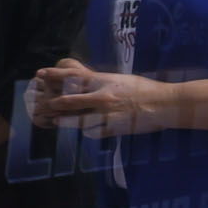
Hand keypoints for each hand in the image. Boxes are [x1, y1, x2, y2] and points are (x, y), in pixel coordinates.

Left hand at [32, 61, 173, 136]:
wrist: (165, 104)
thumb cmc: (146, 90)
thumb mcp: (122, 80)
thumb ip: (103, 83)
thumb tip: (88, 83)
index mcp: (104, 82)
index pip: (73, 77)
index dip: (54, 76)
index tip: (41, 74)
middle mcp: (102, 97)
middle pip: (70, 101)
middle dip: (55, 104)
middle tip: (46, 105)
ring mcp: (107, 115)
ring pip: (78, 120)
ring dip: (66, 122)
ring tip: (56, 122)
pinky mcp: (114, 129)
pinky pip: (93, 133)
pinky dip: (88, 132)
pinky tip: (86, 131)